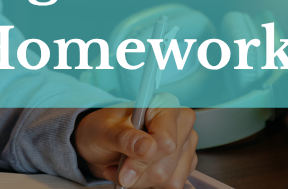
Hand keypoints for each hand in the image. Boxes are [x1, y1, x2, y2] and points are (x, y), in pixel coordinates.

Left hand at [73, 93, 196, 188]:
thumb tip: (148, 147)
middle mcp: (180, 123)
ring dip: (143, 181)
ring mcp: (186, 144)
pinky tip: (138, 174)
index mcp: (163, 105)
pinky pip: (173, 184)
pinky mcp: (185, 162)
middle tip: (119, 170)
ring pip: (171, 179)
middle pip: (167, 164)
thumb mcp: (105, 131)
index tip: (124, 168)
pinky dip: (150, 185)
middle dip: (139, 173)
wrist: (101, 142)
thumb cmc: (103, 129)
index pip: (165, 141)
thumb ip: (124, 137)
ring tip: (125, 170)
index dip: (144, 160)